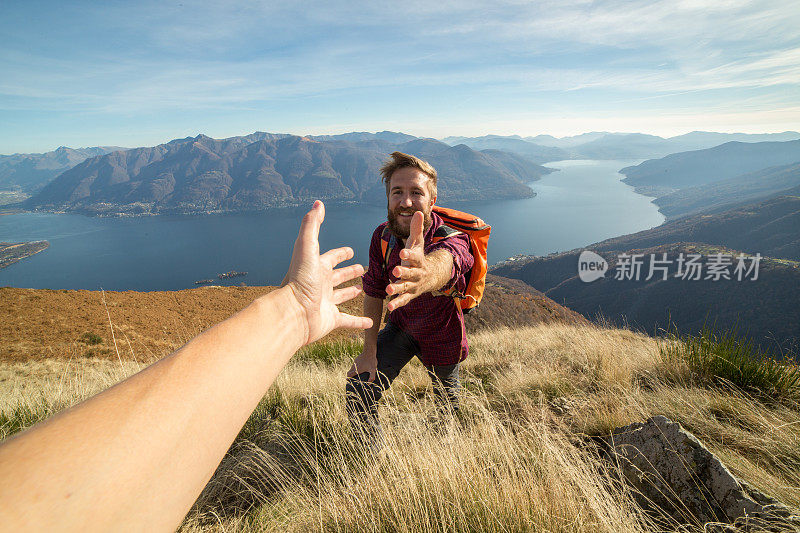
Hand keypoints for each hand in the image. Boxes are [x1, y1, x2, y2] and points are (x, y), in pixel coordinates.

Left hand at [281, 201, 372, 344]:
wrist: (293, 312)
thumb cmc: (300, 280)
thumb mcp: (307, 247)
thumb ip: (312, 225)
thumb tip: (318, 203)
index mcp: (316, 268)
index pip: (331, 258)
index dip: (340, 254)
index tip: (350, 251)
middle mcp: (320, 285)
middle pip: (337, 276)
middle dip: (348, 272)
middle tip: (361, 269)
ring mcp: (325, 303)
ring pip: (341, 297)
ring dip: (350, 293)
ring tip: (362, 289)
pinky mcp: (330, 320)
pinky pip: (348, 320)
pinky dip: (359, 322)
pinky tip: (370, 322)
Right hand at [346, 347, 377, 381]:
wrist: (369, 351)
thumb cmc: (371, 361)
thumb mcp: (373, 369)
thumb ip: (372, 377)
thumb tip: (369, 382)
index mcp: (357, 370)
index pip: (349, 375)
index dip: (348, 379)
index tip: (349, 381)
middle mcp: (354, 366)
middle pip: (348, 372)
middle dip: (349, 376)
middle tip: (352, 380)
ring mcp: (355, 362)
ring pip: (351, 369)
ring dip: (352, 372)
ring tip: (356, 375)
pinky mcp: (356, 360)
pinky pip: (354, 365)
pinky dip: (355, 368)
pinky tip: (360, 369)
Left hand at [385, 211, 432, 310]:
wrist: (432, 276)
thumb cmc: (420, 257)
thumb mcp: (418, 243)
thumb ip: (416, 229)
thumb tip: (418, 211)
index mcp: (418, 260)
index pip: (414, 257)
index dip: (409, 254)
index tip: (403, 252)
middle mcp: (417, 273)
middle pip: (411, 273)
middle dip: (403, 272)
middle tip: (395, 270)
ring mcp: (414, 285)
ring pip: (406, 287)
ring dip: (398, 289)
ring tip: (389, 289)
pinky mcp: (410, 294)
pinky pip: (404, 300)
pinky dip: (397, 303)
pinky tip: (389, 307)